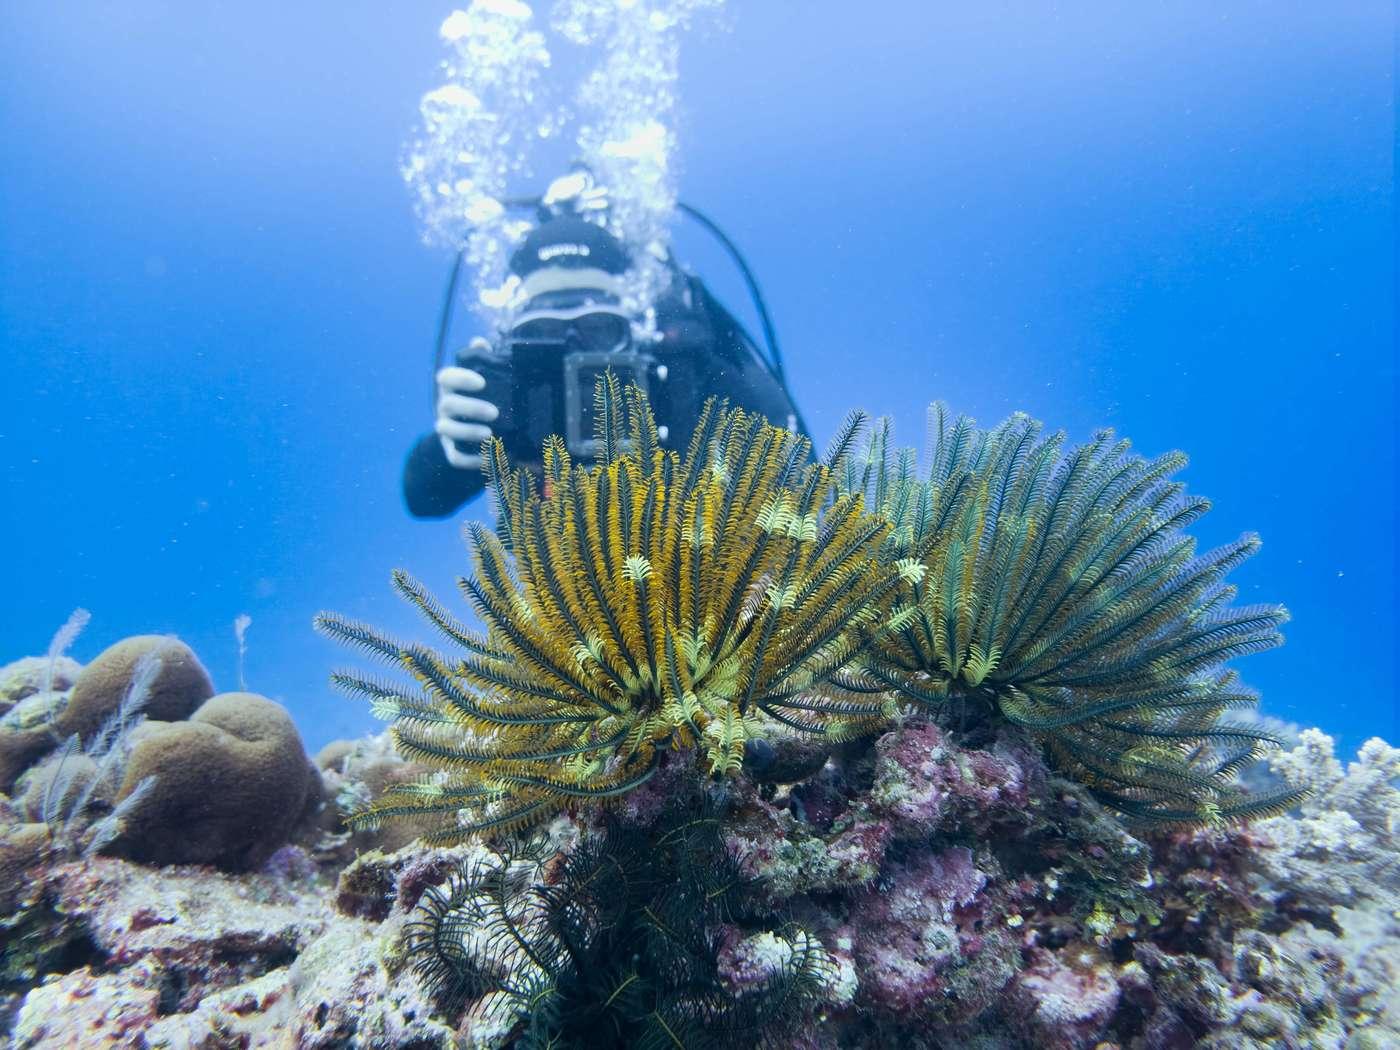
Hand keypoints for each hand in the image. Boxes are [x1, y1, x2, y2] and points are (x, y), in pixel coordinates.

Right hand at [435, 338, 499, 468]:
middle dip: (470, 407)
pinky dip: (470, 460)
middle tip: (494, 412)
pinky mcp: (452, 450)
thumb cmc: (483, 397)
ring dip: (467, 432)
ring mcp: (446, 429)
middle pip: (448, 404)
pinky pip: (455, 457)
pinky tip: (488, 458)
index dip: (461, 378)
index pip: (446, 377)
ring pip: (446, 430)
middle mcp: (444, 406)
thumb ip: (482, 359)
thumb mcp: (484, 378)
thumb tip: (479, 341)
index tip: (482, 382)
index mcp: (451, 387)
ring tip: (489, 434)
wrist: (477, 430)